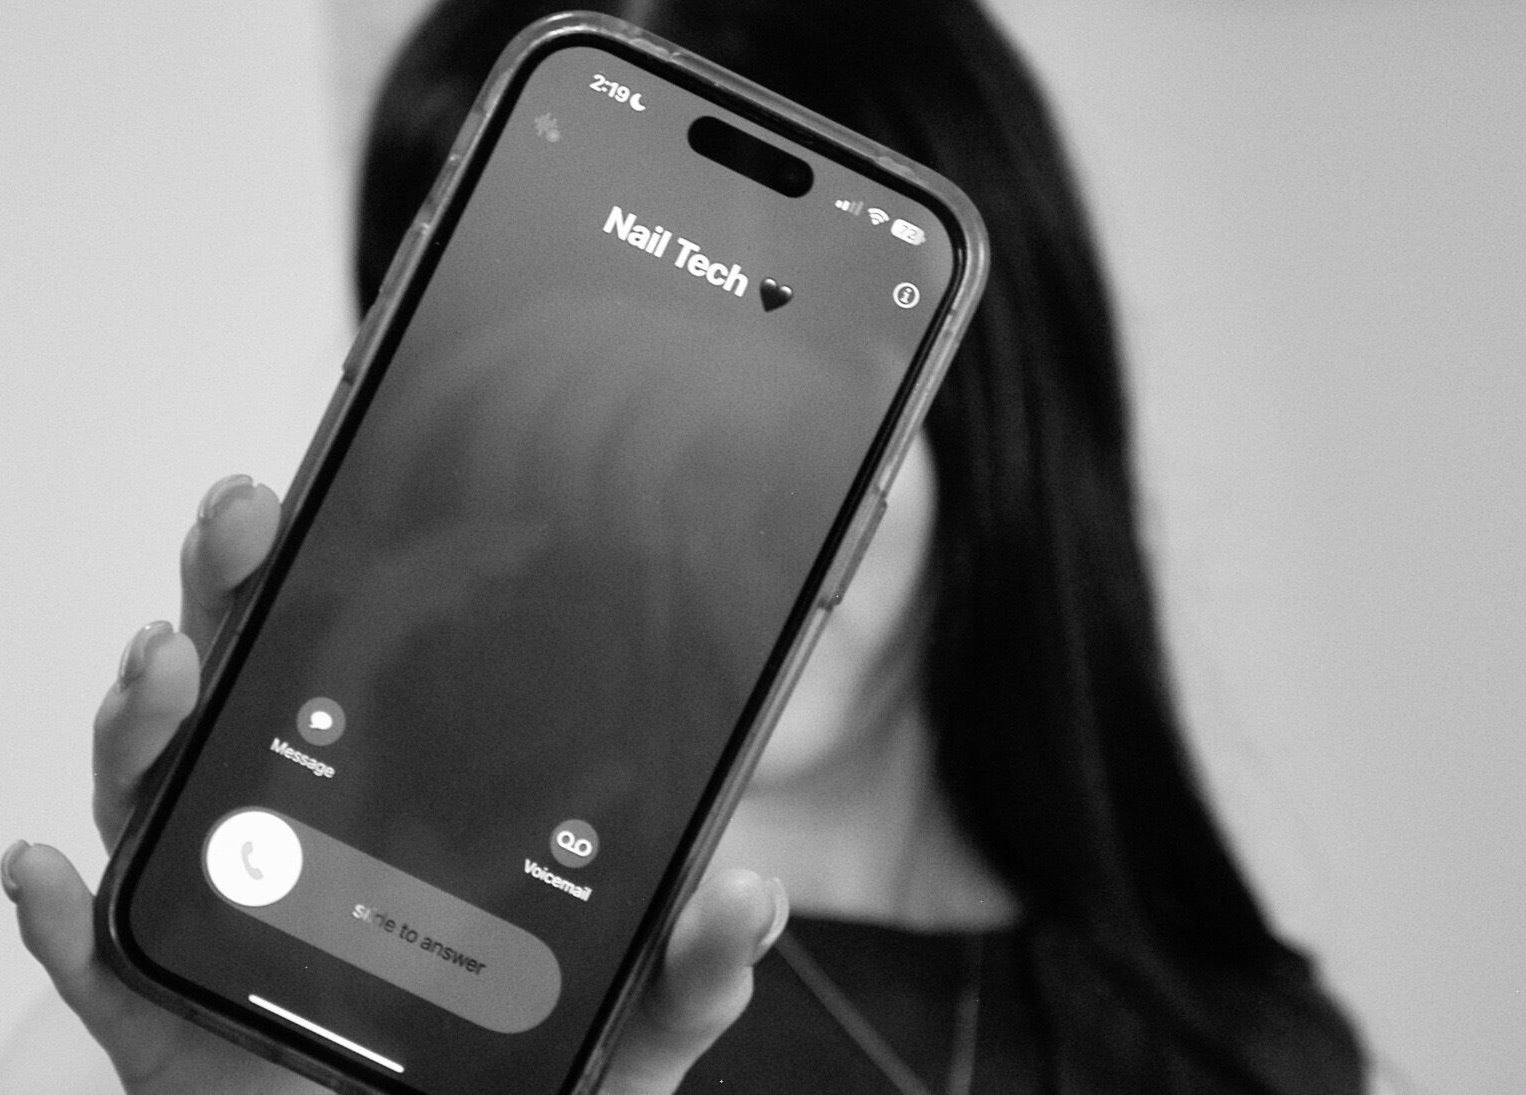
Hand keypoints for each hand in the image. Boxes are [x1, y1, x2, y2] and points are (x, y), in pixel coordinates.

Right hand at [4, 475, 786, 1094]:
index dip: (340, 577)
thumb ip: (685, 970)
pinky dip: (58, 914)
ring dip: (145, 719)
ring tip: (166, 662)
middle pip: (246, 692)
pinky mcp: (164, 1015)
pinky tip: (45, 864)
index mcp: (400, 808)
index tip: (344, 490)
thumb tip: (746, 897)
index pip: (361, 671)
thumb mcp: (622, 1023)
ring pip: (158, 796)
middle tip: (251, 520)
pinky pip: (95, 959)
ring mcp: (225, 916)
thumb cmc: (511, 1090)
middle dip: (233, 592)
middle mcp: (301, 839)